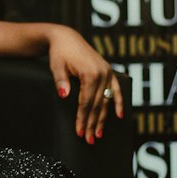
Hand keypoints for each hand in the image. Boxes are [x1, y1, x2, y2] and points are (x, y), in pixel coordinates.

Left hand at [47, 26, 122, 143]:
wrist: (66, 37)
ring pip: (106, 101)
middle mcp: (103, 73)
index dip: (83, 119)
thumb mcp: (56, 66)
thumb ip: (61, 82)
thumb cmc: (59, 53)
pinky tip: (120, 115)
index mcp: (90, 73)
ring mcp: (107, 72)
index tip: (80, 132)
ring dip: (103, 119)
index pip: (86, 103)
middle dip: (93, 124)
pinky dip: (119, 102)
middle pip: (97, 105)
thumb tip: (64, 96)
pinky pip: (116, 89)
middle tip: (89, 140)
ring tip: (99, 134)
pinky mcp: (109, 71)